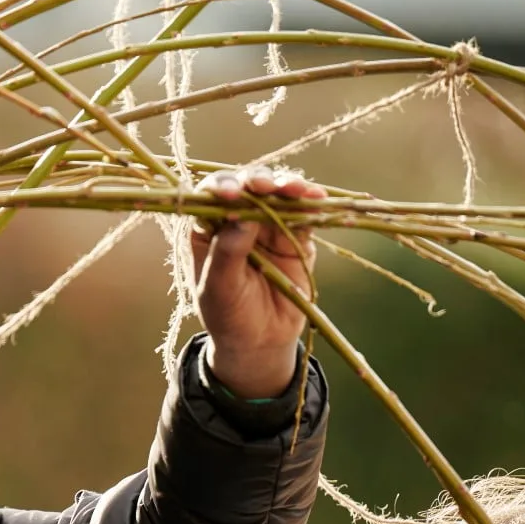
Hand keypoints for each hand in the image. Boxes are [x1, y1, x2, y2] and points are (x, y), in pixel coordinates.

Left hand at [191, 166, 326, 398]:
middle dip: (257, 181)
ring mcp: (267, 226)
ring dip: (287, 185)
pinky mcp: (295, 237)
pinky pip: (304, 215)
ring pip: (277, 195)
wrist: (260, 342)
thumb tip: (242, 215)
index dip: (220, 187)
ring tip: (296, 188)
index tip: (230, 194)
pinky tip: (317, 198)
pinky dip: (311, 203)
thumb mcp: (218, 289)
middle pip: (247, 187)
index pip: (210, 196)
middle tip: (266, 186)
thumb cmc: (228, 316)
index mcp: (207, 229)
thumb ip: (226, 252)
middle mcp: (237, 219)